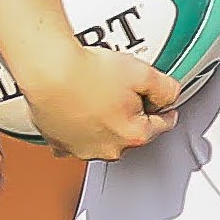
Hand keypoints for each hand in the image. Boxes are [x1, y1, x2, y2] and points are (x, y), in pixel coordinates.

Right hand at [12, 38, 184, 163]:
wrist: (48, 70)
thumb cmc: (87, 72)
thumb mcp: (143, 73)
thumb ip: (166, 88)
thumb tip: (171, 96)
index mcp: (133, 135)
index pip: (161, 125)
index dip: (165, 110)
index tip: (164, 106)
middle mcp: (108, 149)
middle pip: (130, 132)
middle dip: (131, 114)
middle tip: (123, 91)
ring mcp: (80, 149)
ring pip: (102, 136)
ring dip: (104, 121)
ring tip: (97, 94)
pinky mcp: (57, 142)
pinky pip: (74, 137)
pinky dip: (78, 125)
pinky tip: (76, 106)